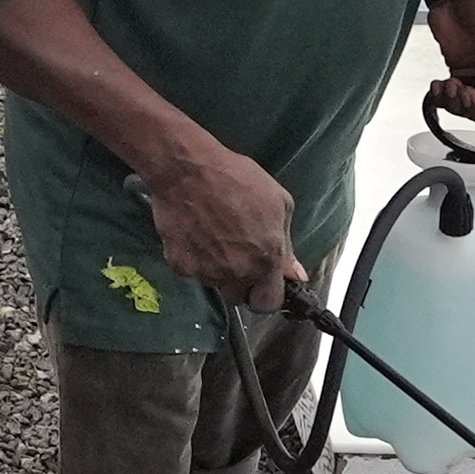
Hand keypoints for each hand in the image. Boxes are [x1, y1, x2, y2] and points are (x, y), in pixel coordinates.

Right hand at [140, 136, 302, 310]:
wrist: (187, 169)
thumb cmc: (235, 178)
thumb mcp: (278, 203)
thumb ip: (287, 245)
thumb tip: (295, 274)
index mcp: (265, 259)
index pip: (269, 303)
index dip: (268, 294)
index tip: (264, 284)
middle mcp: (236, 271)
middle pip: (240, 297)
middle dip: (242, 283)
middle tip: (238, 255)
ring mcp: (206, 271)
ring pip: (215, 284)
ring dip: (218, 270)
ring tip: (215, 236)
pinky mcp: (180, 265)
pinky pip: (192, 271)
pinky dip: (195, 259)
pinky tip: (196, 233)